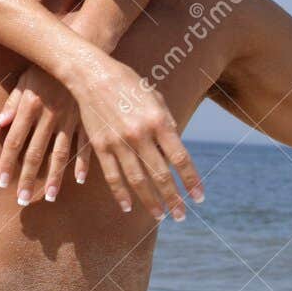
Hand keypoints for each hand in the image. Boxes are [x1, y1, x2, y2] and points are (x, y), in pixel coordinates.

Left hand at [0, 66, 86, 204]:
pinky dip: (83, 162)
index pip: (14, 141)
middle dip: (28, 178)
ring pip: (60, 154)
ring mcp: (70, 119)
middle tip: (22, 200)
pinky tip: (78, 179)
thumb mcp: (24, 80)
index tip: (2, 183)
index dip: (7, 163)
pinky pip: (85, 144)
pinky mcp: (87, 118)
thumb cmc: (46, 67)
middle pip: (36, 153)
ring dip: (55, 178)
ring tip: (50, 197)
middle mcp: (49, 116)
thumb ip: (11, 104)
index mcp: (30, 106)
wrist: (79, 50)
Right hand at [65, 49, 204, 221]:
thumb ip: (167, 124)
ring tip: (161, 216)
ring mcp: (119, 142)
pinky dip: (121, 194)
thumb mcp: (155, 97)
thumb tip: (175, 151)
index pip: (180, 158)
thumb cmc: (128, 83)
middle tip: (182, 215)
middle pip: (161, 175)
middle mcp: (140, 134)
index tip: (199, 198)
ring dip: (151, 202)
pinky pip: (112, 176)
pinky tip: (128, 207)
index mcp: (158, 121)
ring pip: (138, 180)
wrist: (92, 74)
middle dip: (174, 198)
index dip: (191, 180)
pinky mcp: (100, 146)